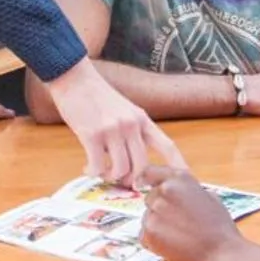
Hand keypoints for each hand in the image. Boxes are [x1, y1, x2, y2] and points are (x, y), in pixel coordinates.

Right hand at [47, 59, 183, 184]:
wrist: (74, 78)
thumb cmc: (96, 95)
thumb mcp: (123, 109)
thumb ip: (132, 130)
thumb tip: (132, 161)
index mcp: (142, 119)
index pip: (167, 145)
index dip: (178, 164)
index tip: (185, 177)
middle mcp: (131, 125)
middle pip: (143, 166)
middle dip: (133, 180)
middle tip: (122, 182)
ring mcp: (113, 130)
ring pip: (121, 169)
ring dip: (110, 177)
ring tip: (101, 172)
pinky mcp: (92, 135)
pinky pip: (98, 166)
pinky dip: (93, 172)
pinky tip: (87, 168)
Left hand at [138, 164, 245, 260]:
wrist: (222, 255)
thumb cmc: (220, 229)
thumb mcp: (210, 197)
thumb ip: (189, 190)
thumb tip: (179, 191)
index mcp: (180, 179)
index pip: (151, 172)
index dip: (144, 179)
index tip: (140, 184)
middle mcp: (164, 191)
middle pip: (150, 198)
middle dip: (159, 208)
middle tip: (178, 223)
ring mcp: (154, 211)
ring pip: (147, 217)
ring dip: (157, 226)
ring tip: (179, 236)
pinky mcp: (149, 232)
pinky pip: (144, 235)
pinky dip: (154, 241)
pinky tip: (173, 246)